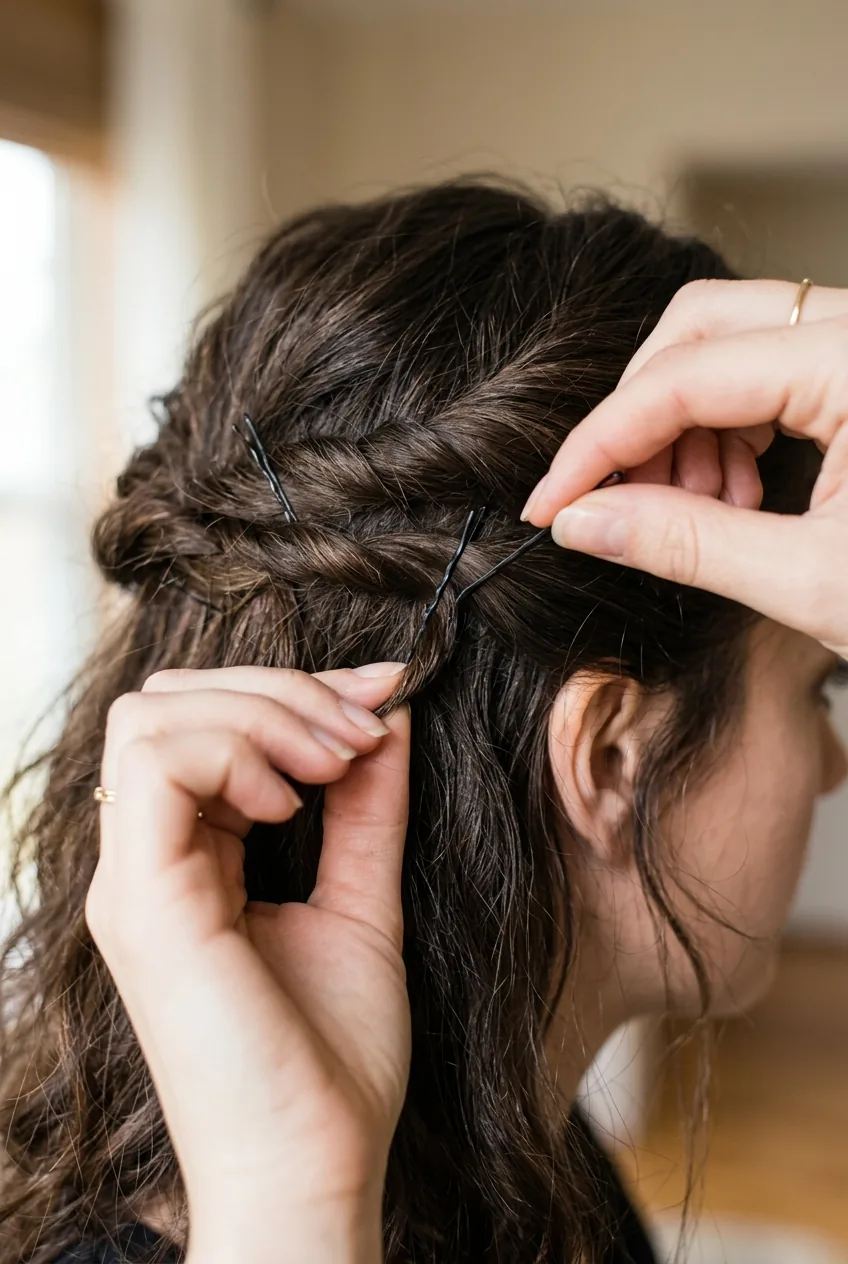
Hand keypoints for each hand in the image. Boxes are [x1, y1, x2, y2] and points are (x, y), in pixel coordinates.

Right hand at [85, 663, 410, 1263]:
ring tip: (336, 763)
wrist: (318, 1172)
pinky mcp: (145, 905)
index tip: (385, 696)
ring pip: (150, 718)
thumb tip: (390, 716)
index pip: (198, 725)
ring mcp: (133, 883)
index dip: (292, 692)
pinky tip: (294, 800)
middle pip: (163, 704)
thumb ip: (366, 809)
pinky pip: (156, 768)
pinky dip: (235, 754)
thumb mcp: (361, 902)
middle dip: (274, 689)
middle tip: (360, 727)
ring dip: (260, 714)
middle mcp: (142, 866)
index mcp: (183, 866)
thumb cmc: (332, 1063)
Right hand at [521, 278, 847, 657]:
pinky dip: (732, 429)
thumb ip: (685, 543)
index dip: (599, 444)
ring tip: (705, 514)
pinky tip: (739, 497)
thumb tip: (583, 519)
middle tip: (621, 503)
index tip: (552, 504)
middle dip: (641, 417)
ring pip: (730, 342)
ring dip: (686, 426)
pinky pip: (770, 369)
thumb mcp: (815, 584)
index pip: (684, 377)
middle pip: (699, 327)